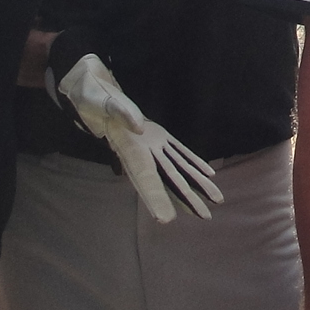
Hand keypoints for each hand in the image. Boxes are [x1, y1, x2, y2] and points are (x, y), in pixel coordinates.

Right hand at [57, 54, 223, 222]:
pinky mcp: (158, 136)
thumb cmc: (94, 98)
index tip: (166, 219)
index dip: (155, 198)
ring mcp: (152, 146)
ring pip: (178, 168)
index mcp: (129, 150)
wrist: (93, 90)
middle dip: (186, 198)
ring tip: (216, 199)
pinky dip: (194, 162)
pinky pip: (179, 151)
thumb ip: (121, 113)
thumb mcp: (104, 103)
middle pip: (167, 180)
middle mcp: (142, 154)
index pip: (144, 178)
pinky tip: (208, 174)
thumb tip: (139, 127)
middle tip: (205, 217)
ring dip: (196, 183)